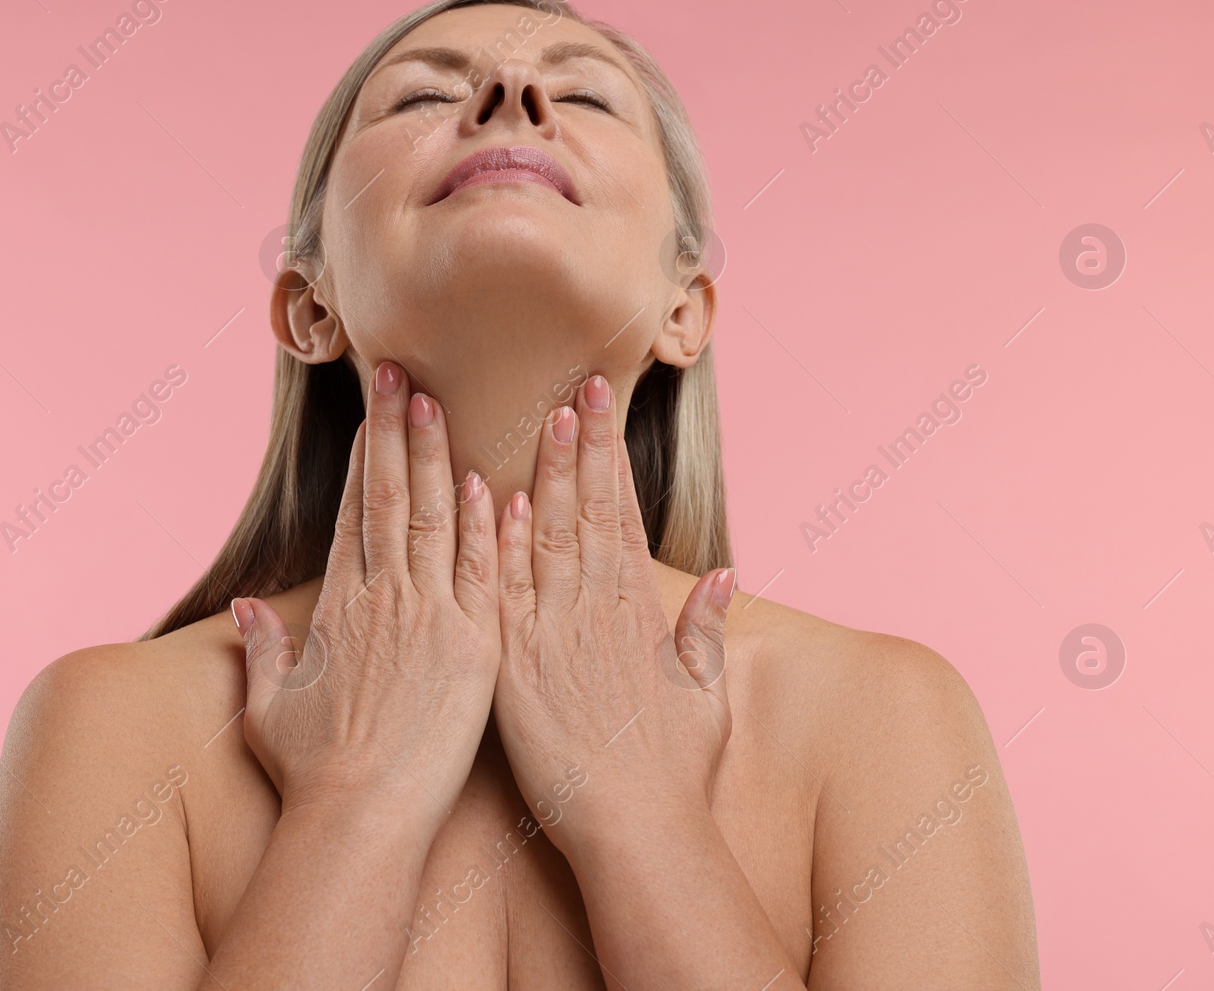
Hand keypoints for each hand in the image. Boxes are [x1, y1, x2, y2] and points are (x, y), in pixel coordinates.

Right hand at [234, 361, 501, 833]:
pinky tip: (485, 481)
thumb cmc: (315, 773)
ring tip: (436, 401)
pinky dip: (483, 525)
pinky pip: (482, 572)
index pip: (355, 517)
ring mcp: (432, 619)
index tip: (370, 418)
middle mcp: (385, 600)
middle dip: (393, 431)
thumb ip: (262, 651)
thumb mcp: (272, 707)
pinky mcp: (475, 646)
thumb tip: (246, 610)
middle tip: (399, 373)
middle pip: (390, 499)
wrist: (361, 818)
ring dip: (435, 457)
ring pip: (434, 519)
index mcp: (342, 608)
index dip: (363, 462)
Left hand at [492, 372, 736, 857]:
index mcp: (637, 612)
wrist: (636, 828)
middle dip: (581, 443)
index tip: (601, 411)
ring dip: (543, 474)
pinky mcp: (517, 664)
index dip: (609, 461)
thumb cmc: (671, 771)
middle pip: (587, 511)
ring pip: (547, 536)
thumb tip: (721, 576)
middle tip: (575, 385)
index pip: (620, 517)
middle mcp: (598, 611)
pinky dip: (500, 543)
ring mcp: (556, 633)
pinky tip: (492, 498)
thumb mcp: (703, 696)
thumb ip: (704, 630)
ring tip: (540, 416)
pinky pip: (504, 591)